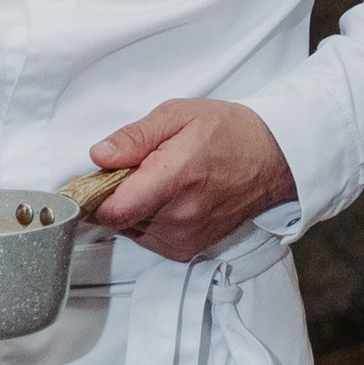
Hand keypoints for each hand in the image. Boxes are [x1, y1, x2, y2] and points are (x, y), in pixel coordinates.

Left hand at [87, 99, 296, 259]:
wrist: (271, 159)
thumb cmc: (229, 133)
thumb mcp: (178, 115)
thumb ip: (134, 137)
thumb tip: (100, 156)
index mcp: (174, 179)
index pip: (112, 210)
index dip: (93, 195)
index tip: (92, 179)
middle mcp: (179, 217)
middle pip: (118, 219)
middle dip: (115, 194)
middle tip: (133, 169)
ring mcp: (184, 238)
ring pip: (131, 229)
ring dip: (132, 208)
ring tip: (157, 180)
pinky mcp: (188, 250)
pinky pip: (149, 238)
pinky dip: (148, 220)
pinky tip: (168, 197)